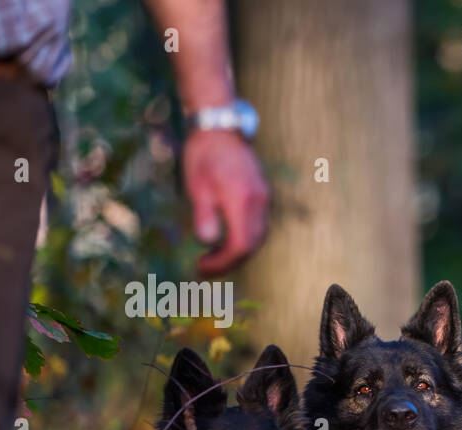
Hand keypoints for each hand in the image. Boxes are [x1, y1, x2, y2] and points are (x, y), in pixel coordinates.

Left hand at [183, 128, 268, 275]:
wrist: (220, 128)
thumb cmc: (203, 156)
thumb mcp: (197, 186)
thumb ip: (205, 216)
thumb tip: (206, 243)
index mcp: (242, 201)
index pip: (240, 245)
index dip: (222, 263)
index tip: (201, 268)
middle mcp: (259, 203)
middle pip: (251, 246)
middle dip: (229, 262)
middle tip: (204, 268)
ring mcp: (264, 199)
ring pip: (257, 238)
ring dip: (237, 252)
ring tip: (214, 256)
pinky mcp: (263, 196)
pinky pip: (258, 226)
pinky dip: (244, 239)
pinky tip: (226, 239)